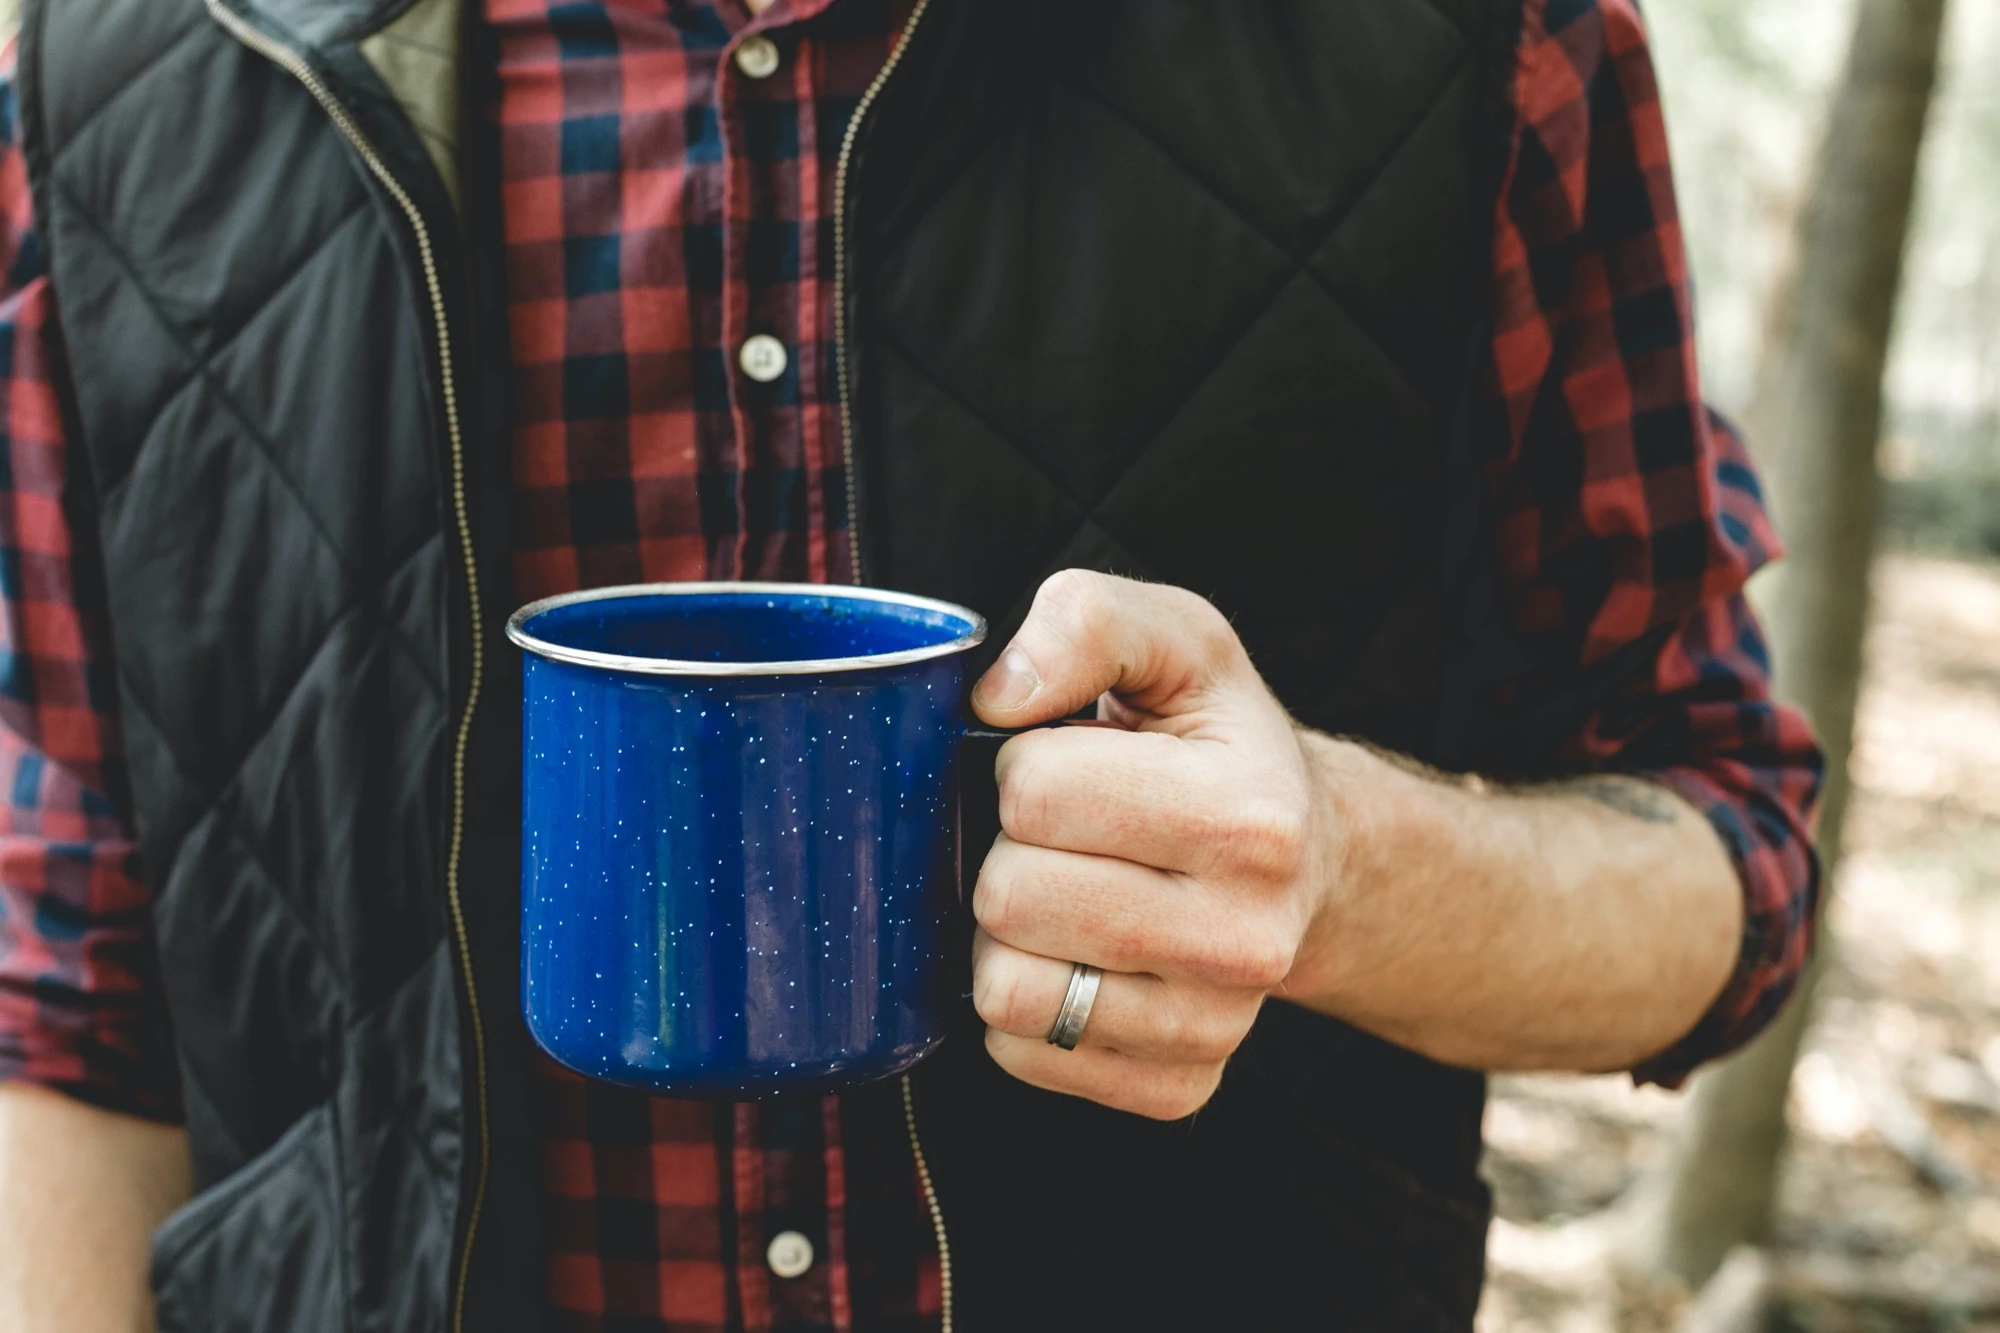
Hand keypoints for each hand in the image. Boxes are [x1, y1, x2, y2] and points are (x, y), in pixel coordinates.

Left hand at [967, 571, 1334, 1119]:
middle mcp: (1248, 936)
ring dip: (1006, 934)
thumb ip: (1088, 622)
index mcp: (1251, 815)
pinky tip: (1075, 954)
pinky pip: (1026, 1056)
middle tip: (1064, 834)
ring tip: (1064, 891)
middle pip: (1011, 897)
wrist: (1309, 856)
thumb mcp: (1177, 641)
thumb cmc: (1220, 741)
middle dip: (1009, 849)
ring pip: (1009, 992)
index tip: (1071, 760)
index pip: (1034, 792)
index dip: (1024, 763)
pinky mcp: (1180, 1085)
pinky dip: (1025, 1004)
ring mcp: (1218, 1025)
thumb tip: (996, 697)